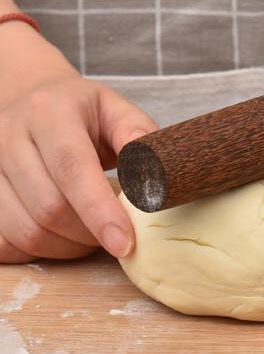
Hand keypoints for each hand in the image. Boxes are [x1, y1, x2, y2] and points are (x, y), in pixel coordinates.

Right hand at [0, 23, 157, 262]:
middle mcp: (8, 136)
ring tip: (92, 233)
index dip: (100, 212)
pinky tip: (60, 237)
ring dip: (67, 247)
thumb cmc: (85, 114)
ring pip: (26, 231)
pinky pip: (4, 243)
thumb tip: (157, 176)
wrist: (34, 101)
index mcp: (49, 112)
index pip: (72, 169)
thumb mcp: (117, 111)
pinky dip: (37, 251)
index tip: (125, 245)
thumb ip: (140, 136)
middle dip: (90, 234)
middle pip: (49, 208)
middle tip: (117, 233)